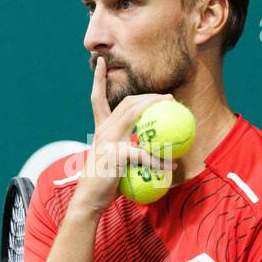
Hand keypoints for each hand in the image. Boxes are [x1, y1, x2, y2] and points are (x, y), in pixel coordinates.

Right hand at [70, 57, 177, 214]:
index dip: (97, 79)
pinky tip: (171, 165)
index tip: (100, 62)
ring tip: (172, 108)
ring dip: (154, 107)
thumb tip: (152, 151)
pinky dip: (157, 159)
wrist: (89, 199)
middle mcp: (103, 130)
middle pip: (126, 102)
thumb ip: (128, 152)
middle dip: (147, 95)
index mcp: (100, 130)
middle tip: (167, 97)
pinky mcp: (115, 153)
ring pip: (134, 114)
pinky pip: (142, 152)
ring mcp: (108, 139)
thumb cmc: (103, 184)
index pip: (96, 98)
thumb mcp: (114, 162)